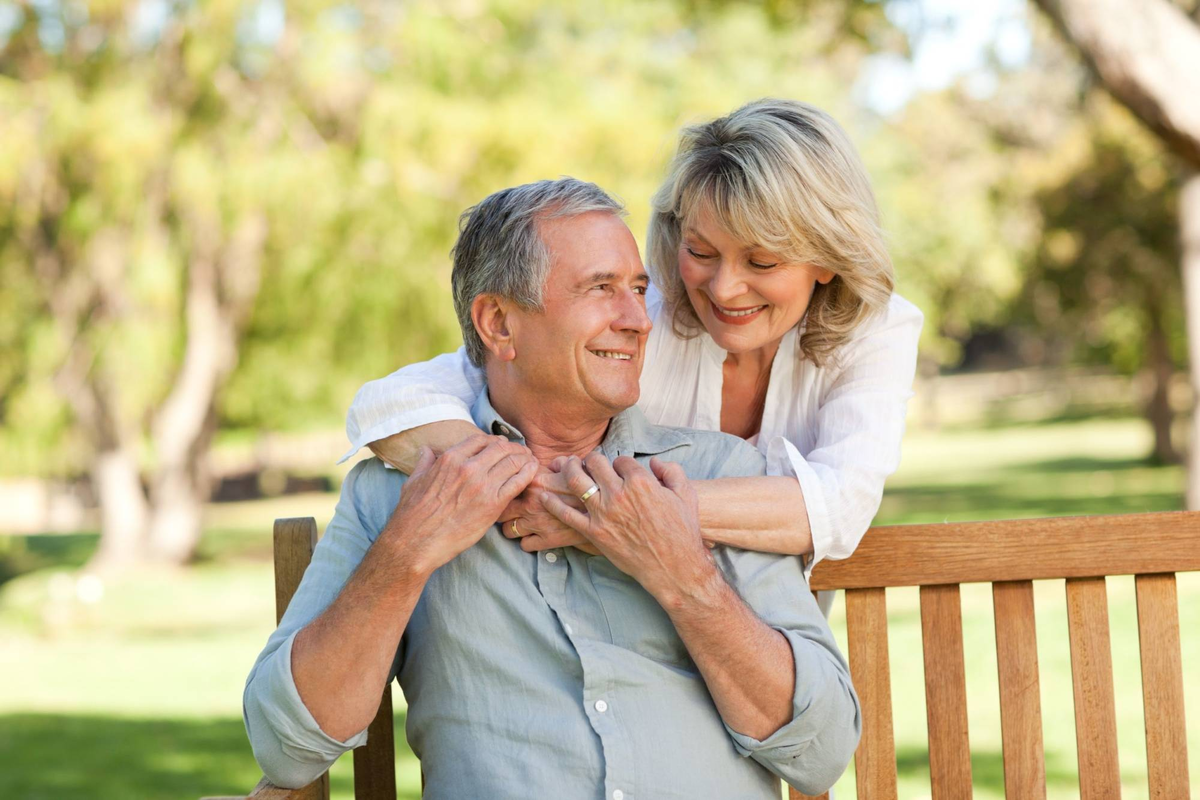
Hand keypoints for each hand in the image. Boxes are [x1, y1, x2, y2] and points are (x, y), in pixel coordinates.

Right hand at [383, 435, 538, 574]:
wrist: (415, 541)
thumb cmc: (412, 514)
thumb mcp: (414, 481)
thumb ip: (424, 463)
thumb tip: (427, 450)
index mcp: (450, 459)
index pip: (481, 440)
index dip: (495, 440)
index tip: (501, 445)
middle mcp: (468, 468)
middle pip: (501, 448)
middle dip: (514, 448)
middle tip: (521, 452)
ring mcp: (482, 485)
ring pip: (513, 461)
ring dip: (524, 458)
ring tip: (530, 460)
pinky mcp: (493, 504)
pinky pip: (518, 482)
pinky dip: (529, 473)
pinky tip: (533, 471)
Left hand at [499, 460, 598, 554]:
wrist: (606, 510)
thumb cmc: (590, 485)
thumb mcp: (576, 467)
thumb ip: (559, 463)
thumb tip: (553, 464)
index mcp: (534, 481)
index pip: (505, 483)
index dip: (505, 486)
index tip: (509, 488)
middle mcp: (530, 503)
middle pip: (501, 509)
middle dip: (503, 510)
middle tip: (509, 509)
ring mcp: (536, 524)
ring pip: (508, 530)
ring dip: (512, 527)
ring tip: (520, 524)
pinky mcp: (546, 540)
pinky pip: (524, 545)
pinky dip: (527, 542)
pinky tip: (533, 536)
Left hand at [539, 453, 714, 601]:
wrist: (675, 567)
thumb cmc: (682, 531)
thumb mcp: (685, 495)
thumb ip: (670, 472)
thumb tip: (654, 463)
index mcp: (641, 482)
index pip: (620, 459)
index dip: (618, 463)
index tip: (617, 469)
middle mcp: (619, 494)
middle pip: (594, 463)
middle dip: (591, 460)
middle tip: (588, 463)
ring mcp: (603, 514)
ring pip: (576, 482)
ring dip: (569, 470)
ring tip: (565, 468)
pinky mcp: (594, 533)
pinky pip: (566, 515)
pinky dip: (553, 504)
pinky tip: (544, 497)